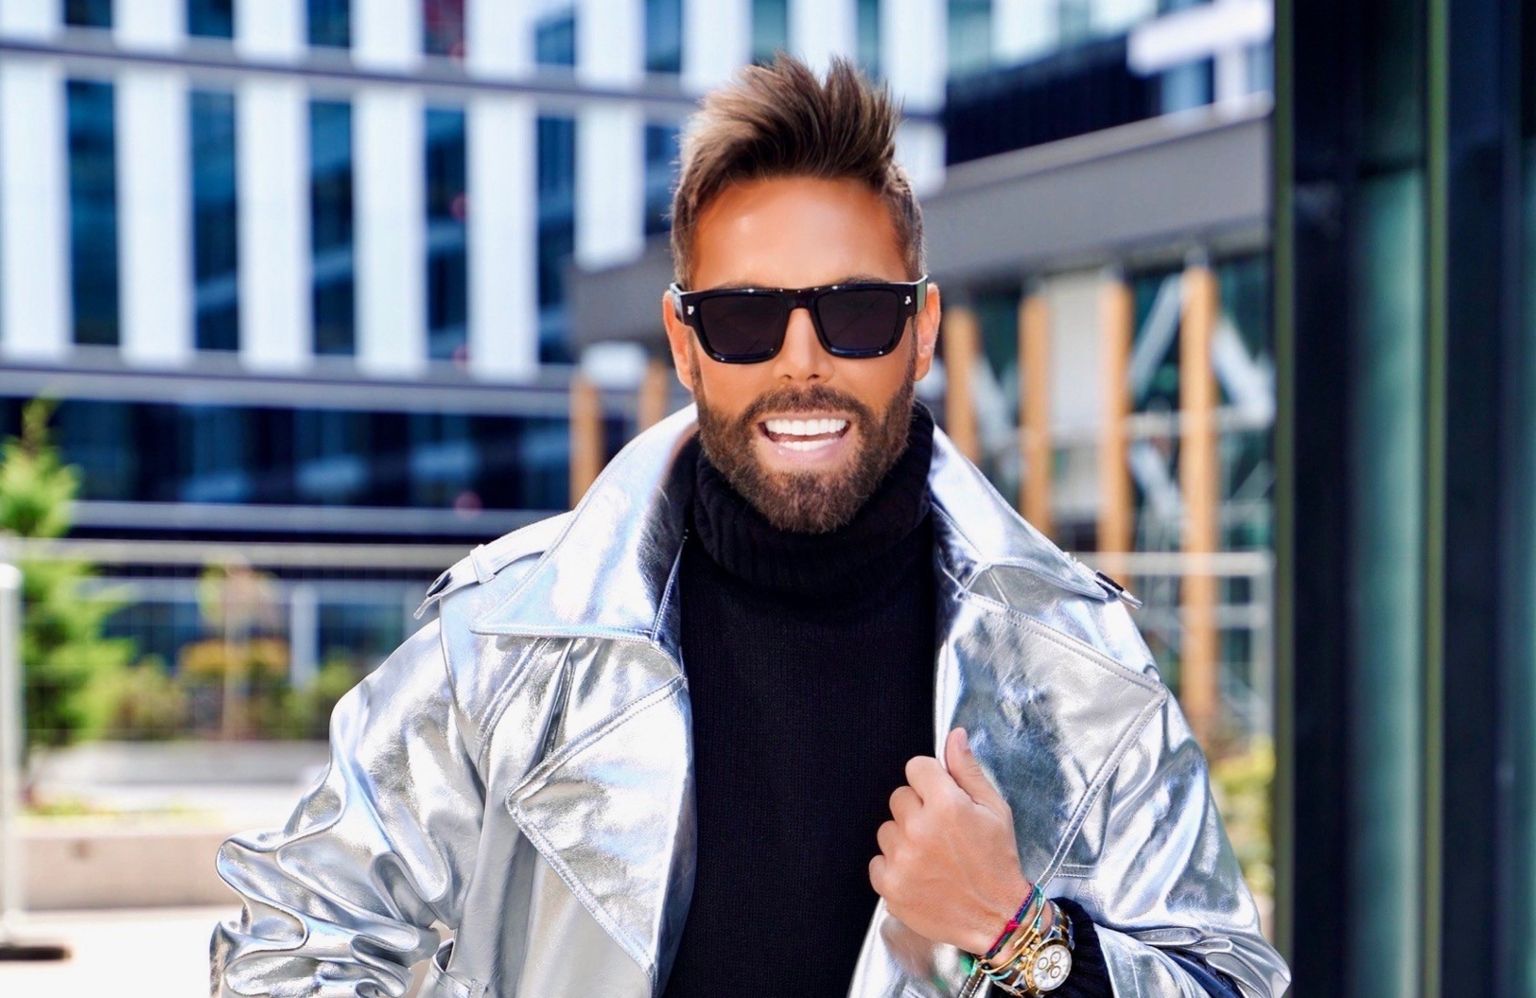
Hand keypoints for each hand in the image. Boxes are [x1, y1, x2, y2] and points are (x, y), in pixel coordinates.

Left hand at [868, 727, 1041, 954]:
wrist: (997, 917)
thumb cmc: (998, 861)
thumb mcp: (994, 809)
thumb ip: (968, 770)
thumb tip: (954, 736)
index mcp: (946, 805)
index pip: (916, 767)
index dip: (930, 780)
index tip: (940, 796)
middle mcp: (919, 829)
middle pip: (899, 796)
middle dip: (918, 808)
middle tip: (941, 831)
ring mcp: (901, 859)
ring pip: (887, 828)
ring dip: (904, 837)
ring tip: (932, 855)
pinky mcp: (890, 886)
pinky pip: (878, 861)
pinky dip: (894, 866)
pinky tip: (920, 874)